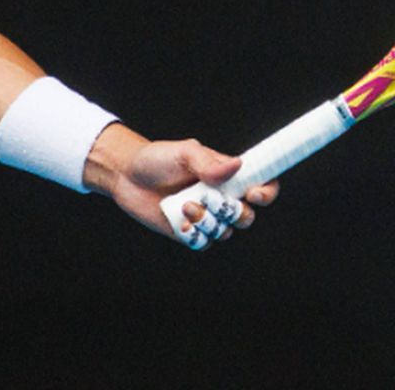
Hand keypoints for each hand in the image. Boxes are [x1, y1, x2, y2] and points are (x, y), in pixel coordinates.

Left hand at [93, 130, 277, 248]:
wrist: (127, 177)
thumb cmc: (157, 158)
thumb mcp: (183, 152)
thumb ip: (207, 161)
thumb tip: (236, 166)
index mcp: (227, 175)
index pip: (262, 184)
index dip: (267, 192)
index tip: (254, 194)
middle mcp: (221, 197)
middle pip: (247, 215)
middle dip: (233, 212)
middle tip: (211, 201)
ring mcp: (207, 216)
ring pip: (226, 231)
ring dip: (208, 222)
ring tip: (185, 206)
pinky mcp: (191, 231)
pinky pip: (204, 242)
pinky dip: (194, 235)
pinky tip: (178, 222)